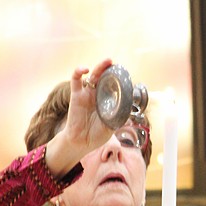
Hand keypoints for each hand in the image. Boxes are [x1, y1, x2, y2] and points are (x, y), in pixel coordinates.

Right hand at [45, 59, 115, 176]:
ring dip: (100, 67)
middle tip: (117, 64)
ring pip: (93, 76)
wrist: (81, 143)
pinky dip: (78, 72)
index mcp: (106, 101)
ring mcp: (87, 94)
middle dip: (110, 69)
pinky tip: (85, 69)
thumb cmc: (96, 135)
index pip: (113, 86)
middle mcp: (97, 95)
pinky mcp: (76, 95)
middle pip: (104, 78)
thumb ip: (119, 118)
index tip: (126, 76)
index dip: (119, 80)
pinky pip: (75, 80)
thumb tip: (129, 111)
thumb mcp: (111, 126)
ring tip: (108, 61)